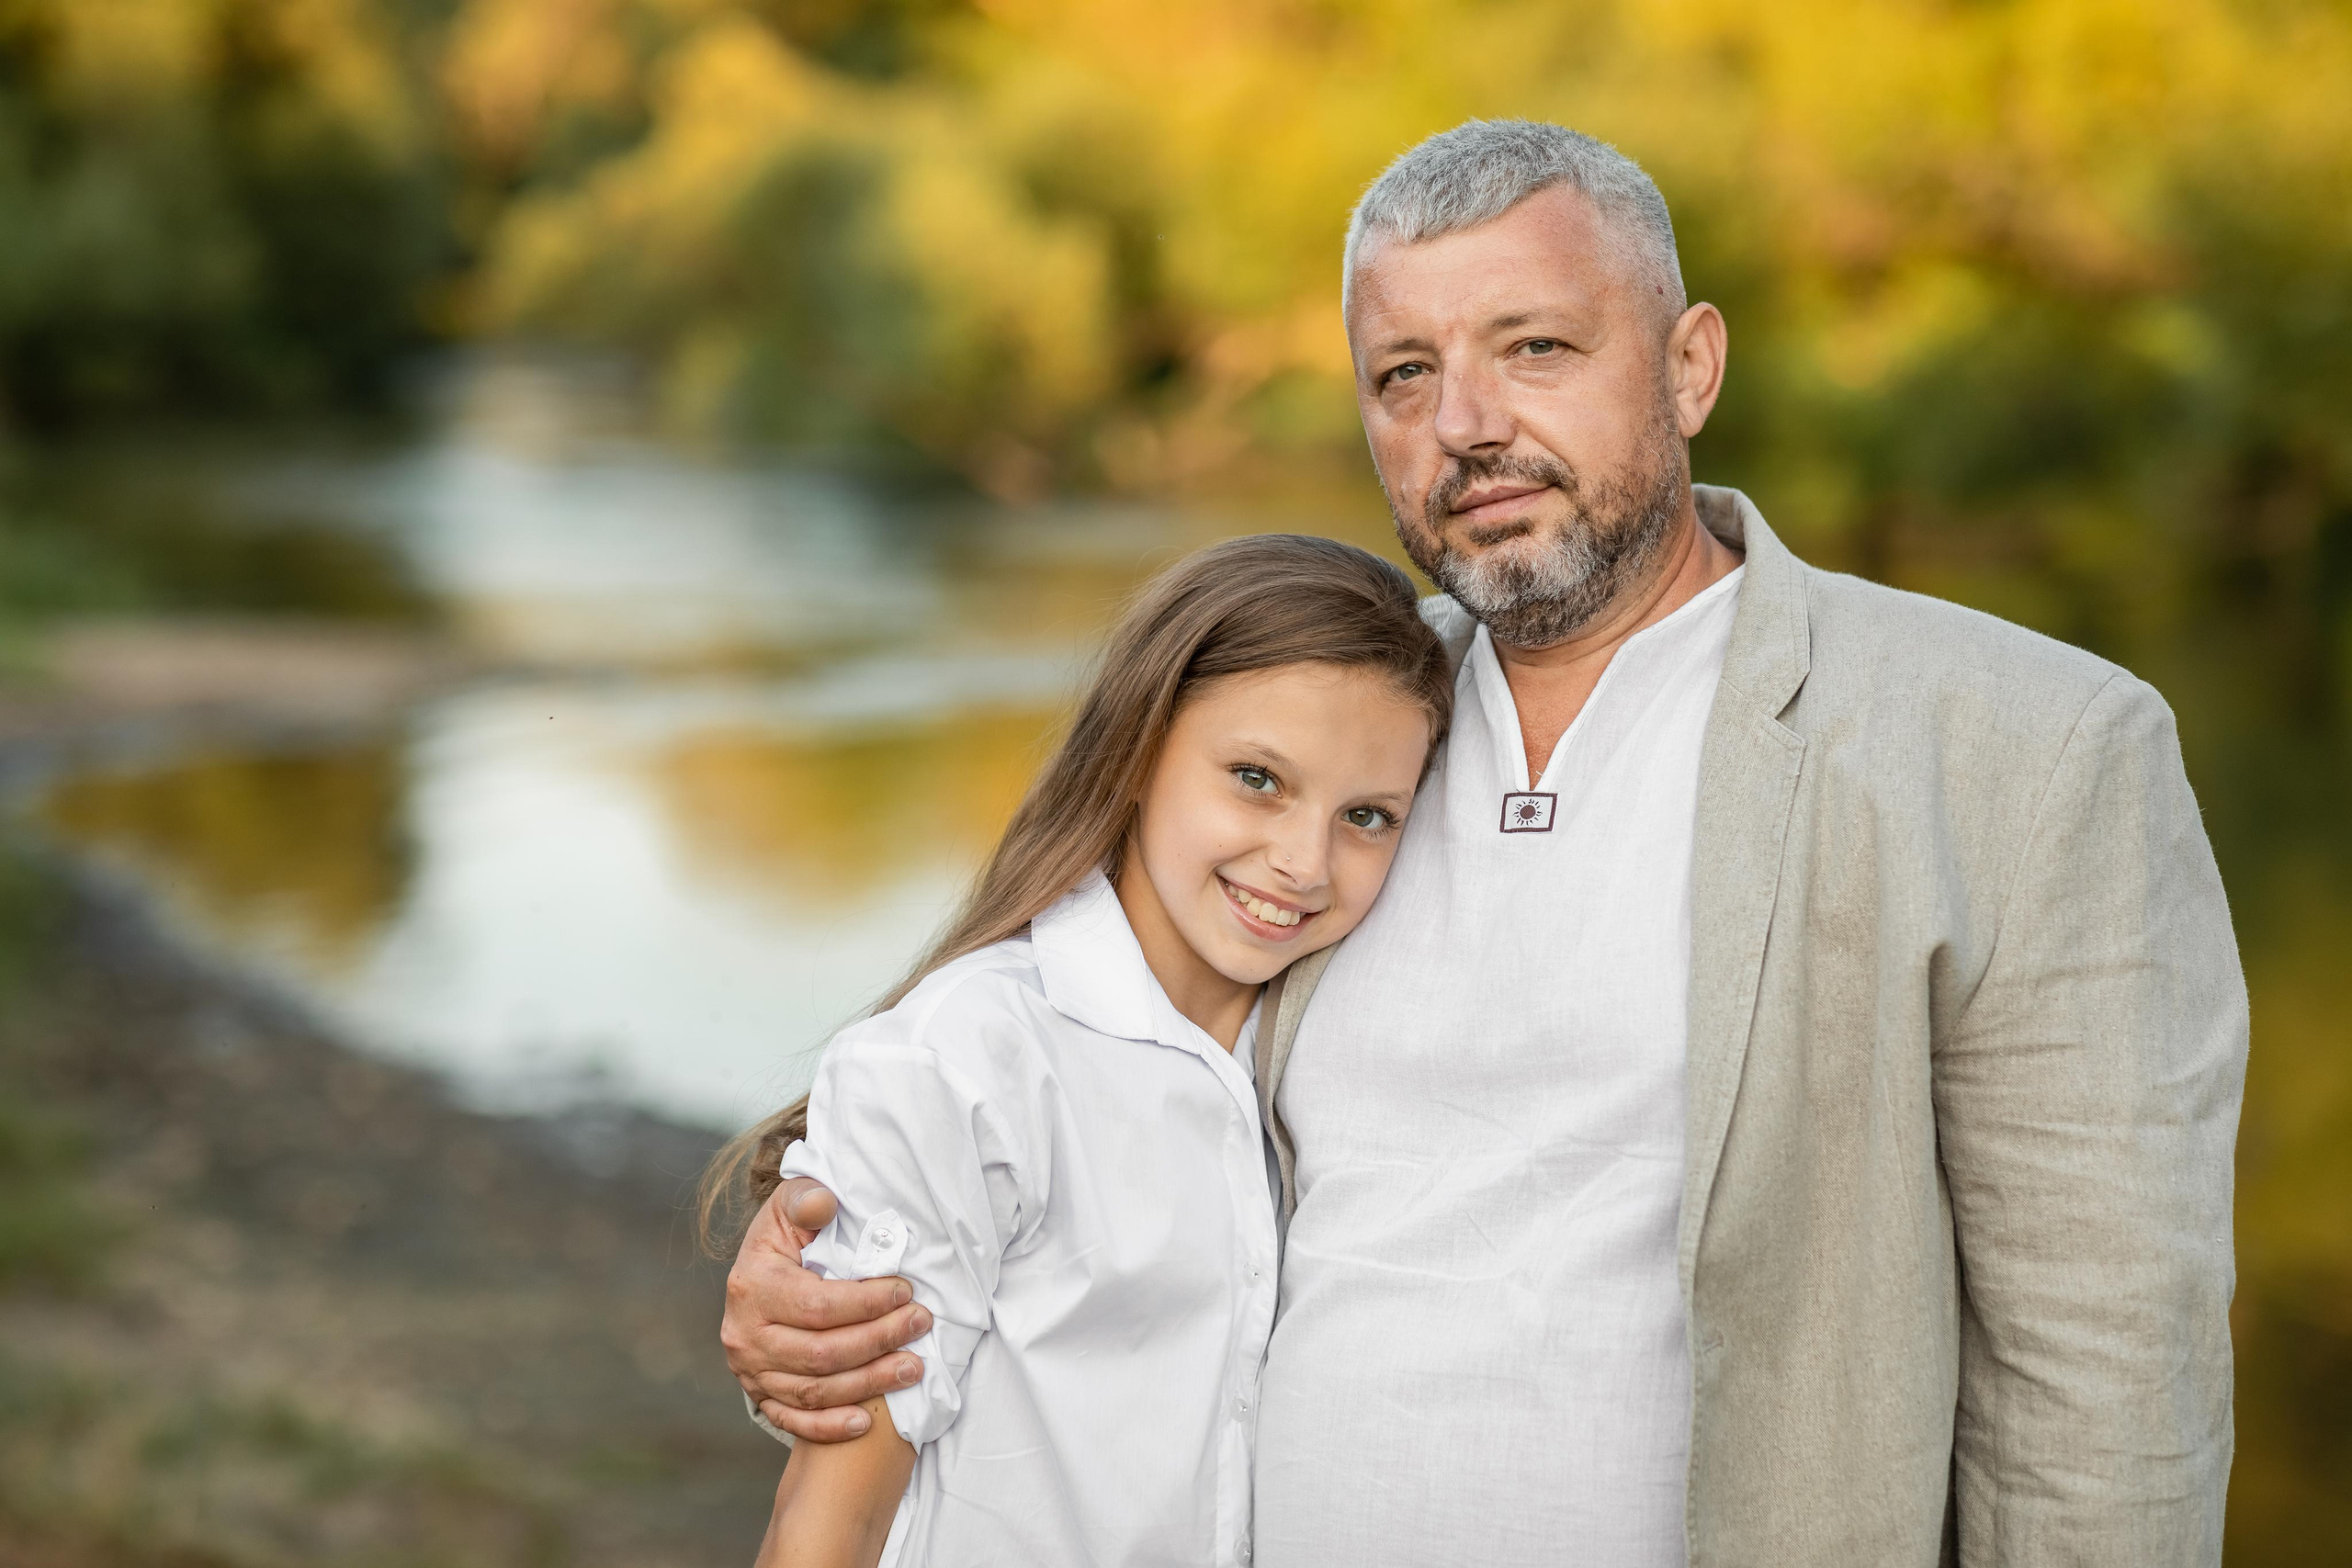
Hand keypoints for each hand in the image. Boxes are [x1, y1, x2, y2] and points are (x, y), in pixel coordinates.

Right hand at [722, 1177, 932, 1441]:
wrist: (759, 1271)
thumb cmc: (787, 1236)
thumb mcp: (790, 1206)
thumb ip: (806, 1199)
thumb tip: (824, 1204)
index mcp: (752, 1286)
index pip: (817, 1305)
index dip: (867, 1303)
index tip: (906, 1292)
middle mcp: (744, 1335)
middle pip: (821, 1353)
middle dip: (879, 1341)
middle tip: (921, 1324)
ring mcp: (750, 1371)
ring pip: (815, 1390)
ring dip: (869, 1384)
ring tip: (914, 1368)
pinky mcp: (760, 1395)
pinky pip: (794, 1421)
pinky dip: (829, 1427)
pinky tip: (866, 1422)